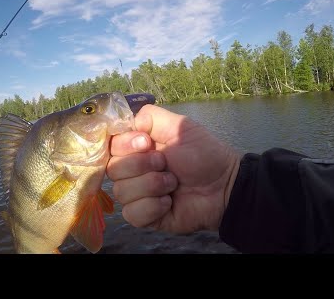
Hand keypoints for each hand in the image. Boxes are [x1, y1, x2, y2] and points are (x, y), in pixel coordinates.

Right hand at [107, 104, 240, 232]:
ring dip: (152, 186)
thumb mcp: (179, 126)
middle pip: (113, 170)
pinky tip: (169, 203)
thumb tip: (127, 122)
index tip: (147, 143)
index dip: (125, 145)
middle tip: (166, 164)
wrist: (223, 186)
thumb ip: (150, 117)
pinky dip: (152, 207)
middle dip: (143, 166)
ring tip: (173, 184)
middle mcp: (131, 171)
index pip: (110, 146)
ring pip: (121, 192)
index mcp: (136, 148)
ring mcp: (136, 195)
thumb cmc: (203, 155)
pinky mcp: (143, 217)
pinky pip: (132, 214)